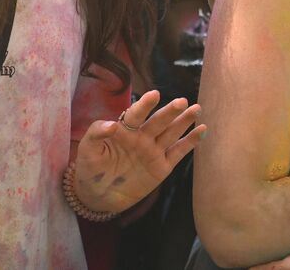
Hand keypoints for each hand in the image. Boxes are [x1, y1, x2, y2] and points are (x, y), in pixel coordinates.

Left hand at [73, 89, 203, 213]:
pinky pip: (178, 152)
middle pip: (158, 122)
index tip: (154, 95)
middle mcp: (142, 137)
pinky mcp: (162, 167)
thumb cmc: (91, 168)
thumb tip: (112, 124)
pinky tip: (201, 130)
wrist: (98, 196)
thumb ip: (96, 133)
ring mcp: (154, 151)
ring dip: (184, 121)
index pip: (136, 114)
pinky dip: (191, 141)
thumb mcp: (87, 150)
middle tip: (182, 102)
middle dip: (170, 112)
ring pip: (172, 132)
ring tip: (196, 108)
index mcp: (125, 130)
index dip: (144, 105)